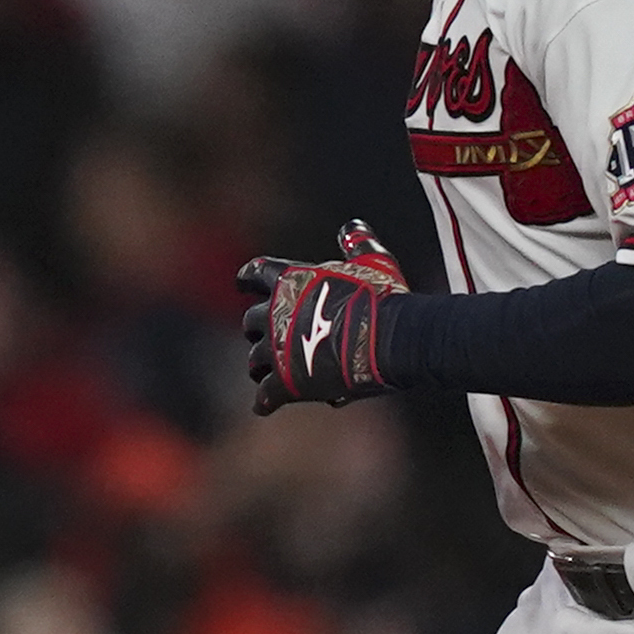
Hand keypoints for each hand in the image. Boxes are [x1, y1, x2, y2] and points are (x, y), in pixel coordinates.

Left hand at [238, 221, 410, 414]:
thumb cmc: (384, 298)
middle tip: (269, 338)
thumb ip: (357, 243)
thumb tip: (351, 227)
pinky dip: (265, 401)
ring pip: (255, 360)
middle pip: (251, 322)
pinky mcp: (287, 382)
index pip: (254, 273)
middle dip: (257, 330)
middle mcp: (275, 313)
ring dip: (260, 365)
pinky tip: (265, 406)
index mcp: (290, 280)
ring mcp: (277, 349)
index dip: (247, 279)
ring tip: (265, 374)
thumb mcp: (374, 261)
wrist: (391, 339)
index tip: (242, 284)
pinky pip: (265, 395)